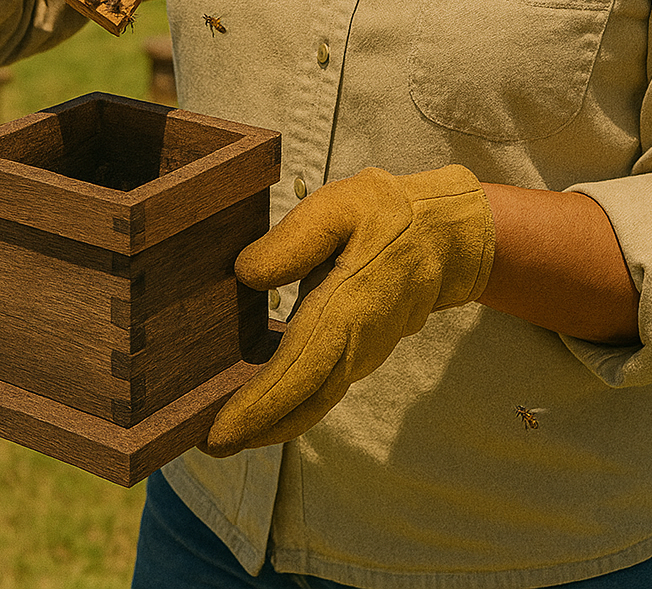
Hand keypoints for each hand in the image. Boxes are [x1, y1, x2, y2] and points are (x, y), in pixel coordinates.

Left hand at [200, 164, 494, 455]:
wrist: (445, 238)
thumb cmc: (387, 215)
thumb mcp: (340, 207)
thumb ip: (294, 239)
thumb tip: (247, 275)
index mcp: (349, 306)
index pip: (299, 369)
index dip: (259, 406)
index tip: (219, 431)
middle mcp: (358, 344)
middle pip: (304, 401)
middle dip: (255, 428)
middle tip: (207, 443)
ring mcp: (362, 356)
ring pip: (313, 403)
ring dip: (270, 424)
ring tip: (223, 434)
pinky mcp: (360, 356)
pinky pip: (321, 391)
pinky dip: (290, 409)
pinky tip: (260, 411)